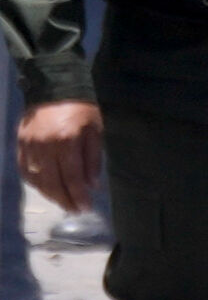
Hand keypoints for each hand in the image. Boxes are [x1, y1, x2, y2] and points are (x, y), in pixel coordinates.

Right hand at [17, 97, 100, 216]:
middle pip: (52, 182)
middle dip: (64, 200)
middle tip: (75, 210)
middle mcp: (45, 145)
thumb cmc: (81, 110)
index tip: (86, 208)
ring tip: (63, 202)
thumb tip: (92, 186)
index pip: (72, 177)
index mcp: (66, 141)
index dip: (78, 195)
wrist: (54, 88)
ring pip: (37, 179)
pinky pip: (25, 169)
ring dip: (50, 194)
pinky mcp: (20, 143)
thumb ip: (93, 159)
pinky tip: (46, 189)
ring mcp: (29, 145)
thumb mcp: (95, 131)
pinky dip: (35, 182)